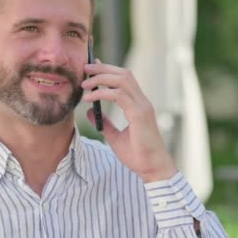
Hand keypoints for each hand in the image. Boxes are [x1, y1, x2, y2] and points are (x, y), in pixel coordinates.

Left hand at [81, 60, 176, 182]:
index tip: (92, 68)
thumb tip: (89, 112)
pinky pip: (119, 95)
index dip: (108, 70)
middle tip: (85, 68)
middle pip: (124, 74)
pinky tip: (89, 98)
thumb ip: (105, 123)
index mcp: (139, 105)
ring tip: (84, 84)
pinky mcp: (139, 114)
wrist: (152, 169)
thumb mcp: (116, 137)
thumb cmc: (138, 155)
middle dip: (103, 68)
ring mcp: (142, 106)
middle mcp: (142, 102)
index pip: (124, 79)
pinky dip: (102, 93)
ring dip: (101, 78)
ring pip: (122, 80)